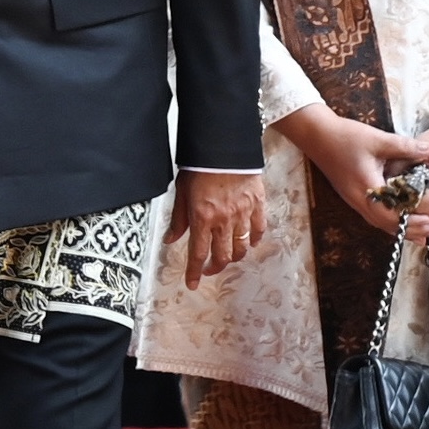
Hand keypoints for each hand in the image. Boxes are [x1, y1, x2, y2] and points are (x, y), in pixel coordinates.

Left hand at [163, 169, 265, 288]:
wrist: (223, 144)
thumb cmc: (201, 165)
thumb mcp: (182, 191)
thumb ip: (178, 219)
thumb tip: (170, 239)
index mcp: (202, 217)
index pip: (197, 253)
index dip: (193, 272)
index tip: (192, 284)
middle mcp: (223, 219)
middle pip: (222, 256)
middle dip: (214, 268)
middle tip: (208, 269)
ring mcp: (243, 213)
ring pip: (241, 247)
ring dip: (233, 256)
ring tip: (227, 256)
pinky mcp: (257, 204)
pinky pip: (258, 229)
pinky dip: (254, 240)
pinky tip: (249, 242)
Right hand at [277, 104, 428, 236]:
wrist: (317, 135)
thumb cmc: (346, 136)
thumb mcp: (378, 139)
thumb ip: (405, 147)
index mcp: (366, 187)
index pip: (391, 214)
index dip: (411, 221)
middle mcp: (358, 199)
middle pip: (386, 224)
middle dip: (410, 230)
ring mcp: (353, 199)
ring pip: (378, 222)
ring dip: (400, 228)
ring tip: (421, 232)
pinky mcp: (352, 196)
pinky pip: (373, 215)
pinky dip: (389, 221)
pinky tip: (399, 219)